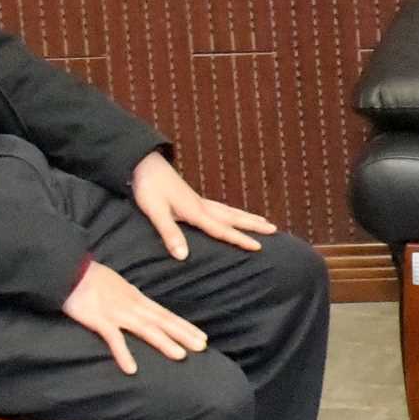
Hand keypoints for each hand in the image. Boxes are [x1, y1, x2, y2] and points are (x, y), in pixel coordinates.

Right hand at [63, 258, 205, 375]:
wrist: (67, 269)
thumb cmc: (90, 278)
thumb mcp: (118, 287)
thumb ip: (130, 299)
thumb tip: (143, 309)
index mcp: (136, 298)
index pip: (165, 314)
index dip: (184, 326)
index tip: (202, 337)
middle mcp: (132, 305)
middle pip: (162, 321)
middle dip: (183, 334)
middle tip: (203, 346)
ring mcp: (117, 312)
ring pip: (146, 329)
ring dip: (164, 342)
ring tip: (181, 355)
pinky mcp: (99, 320)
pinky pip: (113, 339)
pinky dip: (123, 353)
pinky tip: (132, 369)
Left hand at [131, 150, 273, 262]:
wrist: (143, 163)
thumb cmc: (148, 188)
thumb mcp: (155, 212)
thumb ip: (170, 233)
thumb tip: (183, 256)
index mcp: (195, 212)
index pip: (222, 229)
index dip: (240, 239)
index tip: (260, 247)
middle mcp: (201, 206)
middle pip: (233, 217)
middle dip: (254, 224)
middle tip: (275, 229)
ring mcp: (198, 201)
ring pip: (229, 211)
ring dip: (247, 217)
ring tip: (263, 221)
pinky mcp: (193, 198)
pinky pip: (220, 208)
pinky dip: (232, 212)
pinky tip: (233, 214)